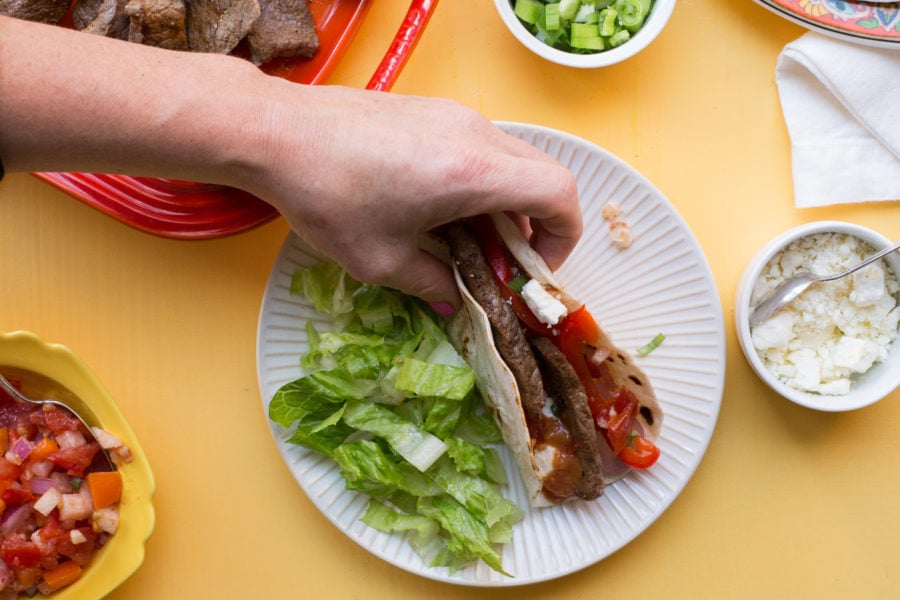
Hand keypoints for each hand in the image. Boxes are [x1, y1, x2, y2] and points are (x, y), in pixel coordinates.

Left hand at [237, 83, 581, 309]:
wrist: (277, 134)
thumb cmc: (329, 196)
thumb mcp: (382, 260)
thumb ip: (432, 284)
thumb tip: (454, 302)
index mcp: (475, 172)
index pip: (559, 194)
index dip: (564, 237)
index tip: (535, 269)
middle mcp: (476, 134)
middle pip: (540, 176)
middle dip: (533, 227)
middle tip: (500, 265)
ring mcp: (454, 115)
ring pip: (510, 161)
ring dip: (503, 206)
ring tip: (466, 242)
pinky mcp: (431, 110)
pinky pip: (479, 148)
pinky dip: (479, 184)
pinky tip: (438, 210)